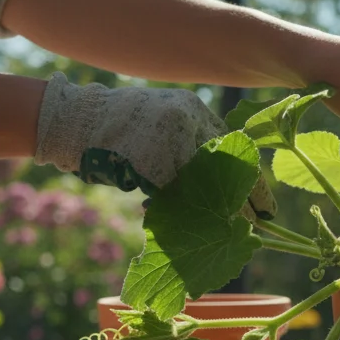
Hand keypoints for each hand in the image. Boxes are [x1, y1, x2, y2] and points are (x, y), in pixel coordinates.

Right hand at [34, 73, 275, 217]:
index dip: (250, 178)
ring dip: (218, 210)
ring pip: (201, 184)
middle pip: (227, 166)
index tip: (266, 205)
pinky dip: (179, 212)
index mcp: (192, 109)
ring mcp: (168, 139)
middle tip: (262, 222)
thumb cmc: (119, 128)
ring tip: (234, 230)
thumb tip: (223, 185)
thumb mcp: (163, 123)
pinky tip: (188, 225)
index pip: (234, 146)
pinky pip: (171, 195)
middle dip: (245, 198)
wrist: (72, 119)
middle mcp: (186, 119)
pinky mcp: (149, 161)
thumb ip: (190, 144)